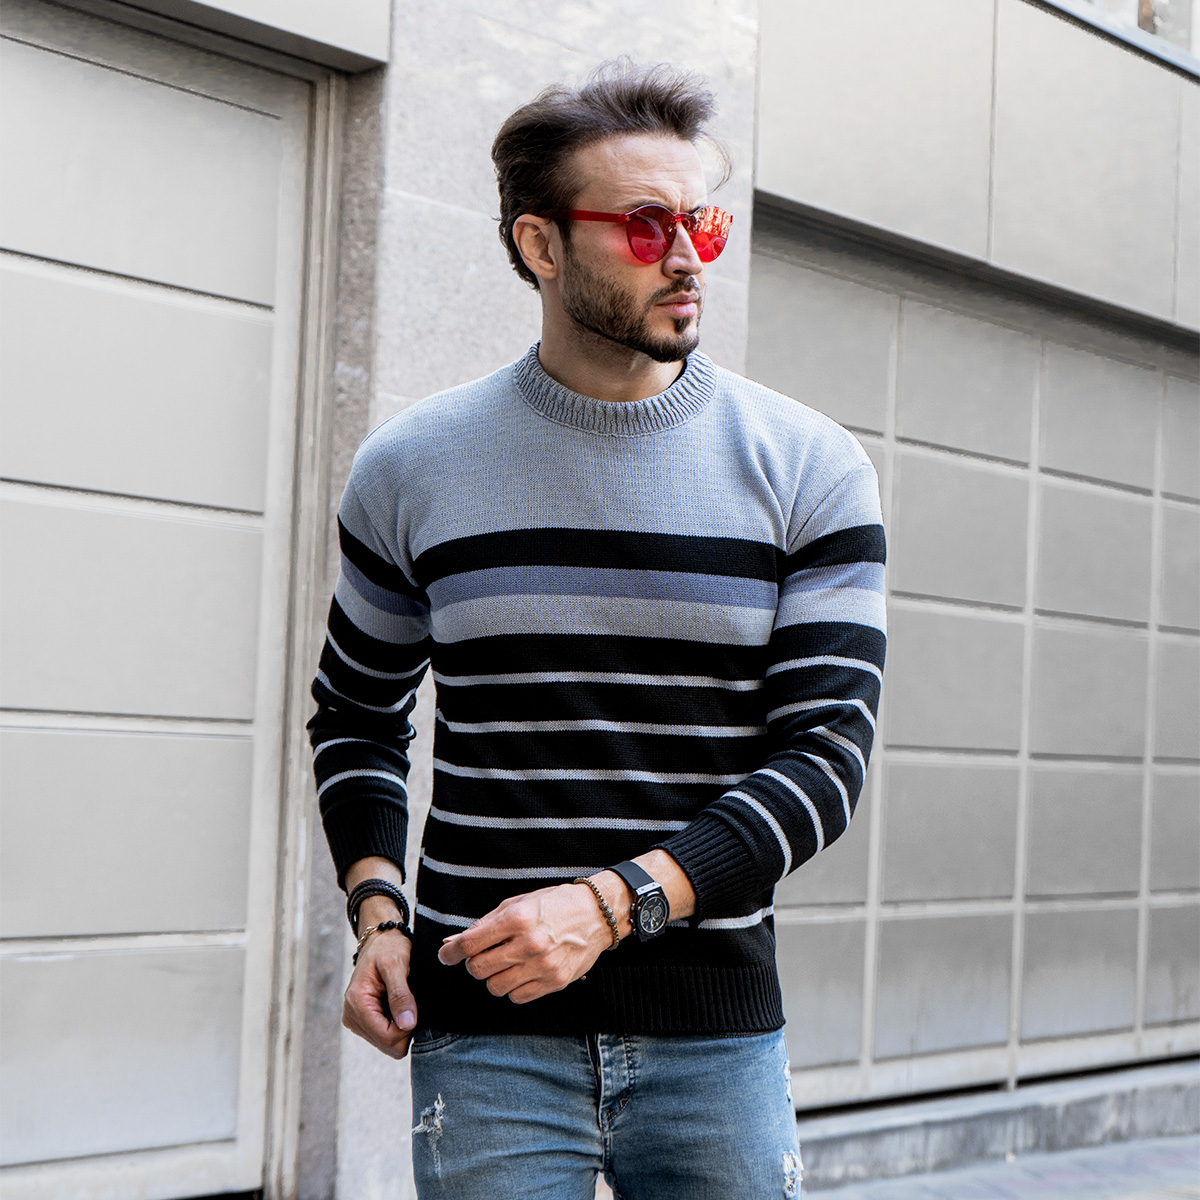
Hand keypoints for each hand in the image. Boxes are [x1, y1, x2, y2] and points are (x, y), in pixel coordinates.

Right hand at [342, 925, 416, 1058]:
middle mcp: (351, 1016)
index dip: (406, 1028)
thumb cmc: (388, 947)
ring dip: (400, 1025)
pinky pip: (384, 1035)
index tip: (414, 1008)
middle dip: (403, 1028)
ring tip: (401, 1000)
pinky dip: (395, 1024)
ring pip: (386, 1043)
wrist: (379, 941)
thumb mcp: (396, 964)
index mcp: (356, 1003)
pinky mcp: (362, 1021)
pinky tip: (396, 1006)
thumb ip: (401, 995)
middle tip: (409, 1002)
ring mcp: (356, 1020)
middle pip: (386, 1044)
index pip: (386, 1037)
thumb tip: (407, 1024)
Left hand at [437, 882, 611, 1003]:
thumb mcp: (518, 903)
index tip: (446, 955)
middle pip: (479, 969)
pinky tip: (522, 972)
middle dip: (474, 964)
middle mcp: (529, 943)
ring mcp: (543, 965)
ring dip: (494, 977)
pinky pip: (517, 997)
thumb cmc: (554, 904)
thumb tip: (454, 943)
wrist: (596, 914)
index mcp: (517, 918)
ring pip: (496, 987)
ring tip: (505, 963)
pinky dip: (513, 988)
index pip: (471, 944)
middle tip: (483, 955)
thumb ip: (486, 923)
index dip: (452, 952)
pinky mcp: (555, 982)